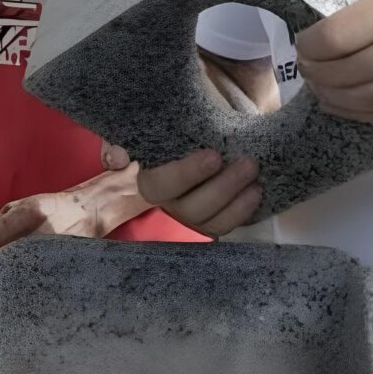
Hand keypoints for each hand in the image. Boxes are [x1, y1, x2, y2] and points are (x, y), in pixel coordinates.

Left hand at [0, 188, 114, 287]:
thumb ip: (0, 222)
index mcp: (30, 212)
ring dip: (2, 283)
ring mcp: (54, 250)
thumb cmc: (49, 207)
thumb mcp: (21, 204)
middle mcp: (42, 231)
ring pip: (22, 273)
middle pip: (8, 256)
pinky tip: (10, 296)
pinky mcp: (63, 265)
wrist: (88, 211)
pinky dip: (22, 288)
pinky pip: (38, 281)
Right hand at [104, 142, 261, 237]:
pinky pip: (221, 228)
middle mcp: (163, 210)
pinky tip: (255, 195)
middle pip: (193, 209)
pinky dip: (240, 214)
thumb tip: (118, 156)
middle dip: (224, 187)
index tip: (213, 156)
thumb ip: (116, 149)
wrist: (149, 171)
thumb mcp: (128, 145)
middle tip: (249, 164)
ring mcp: (183, 223)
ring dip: (237, 203)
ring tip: (256, 180)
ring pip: (211, 222)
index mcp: (142, 187)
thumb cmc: (144, 153)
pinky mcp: (200, 229)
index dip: (187, 173)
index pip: (161, 185)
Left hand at [293, 0, 372, 132]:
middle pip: (338, 73)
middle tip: (307, 64)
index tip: (304, 41)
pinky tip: (345, 100)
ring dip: (327, 94)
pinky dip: (354, 111)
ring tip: (320, 83)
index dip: (308, 44)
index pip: (334, 37)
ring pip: (353, 101)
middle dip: (312, 70)